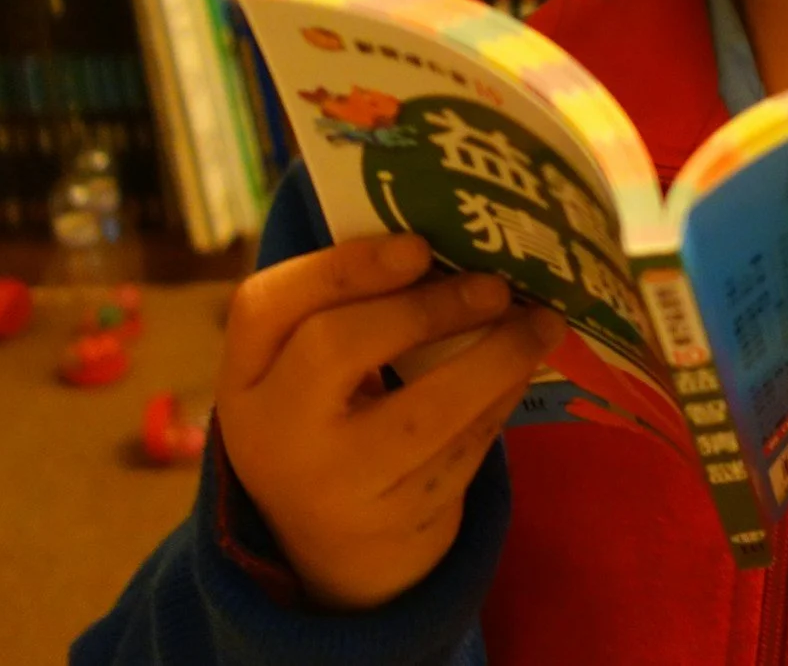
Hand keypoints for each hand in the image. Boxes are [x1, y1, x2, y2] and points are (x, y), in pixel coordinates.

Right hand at [217, 234, 565, 611]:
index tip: (419, 244)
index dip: (345, 266)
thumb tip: (451, 235)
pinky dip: (501, 400)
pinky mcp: (396, 520)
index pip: (268, 304)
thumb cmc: (329, 423)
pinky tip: (525, 368)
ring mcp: (334, 484)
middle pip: (335, 347)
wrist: (333, 552)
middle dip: (427, 307)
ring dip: (496, 357)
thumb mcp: (301, 374)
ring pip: (422, 412)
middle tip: (494, 285)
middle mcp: (275, 431)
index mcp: (245, 377)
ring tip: (541, 321)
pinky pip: (460, 449)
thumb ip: (346, 309)